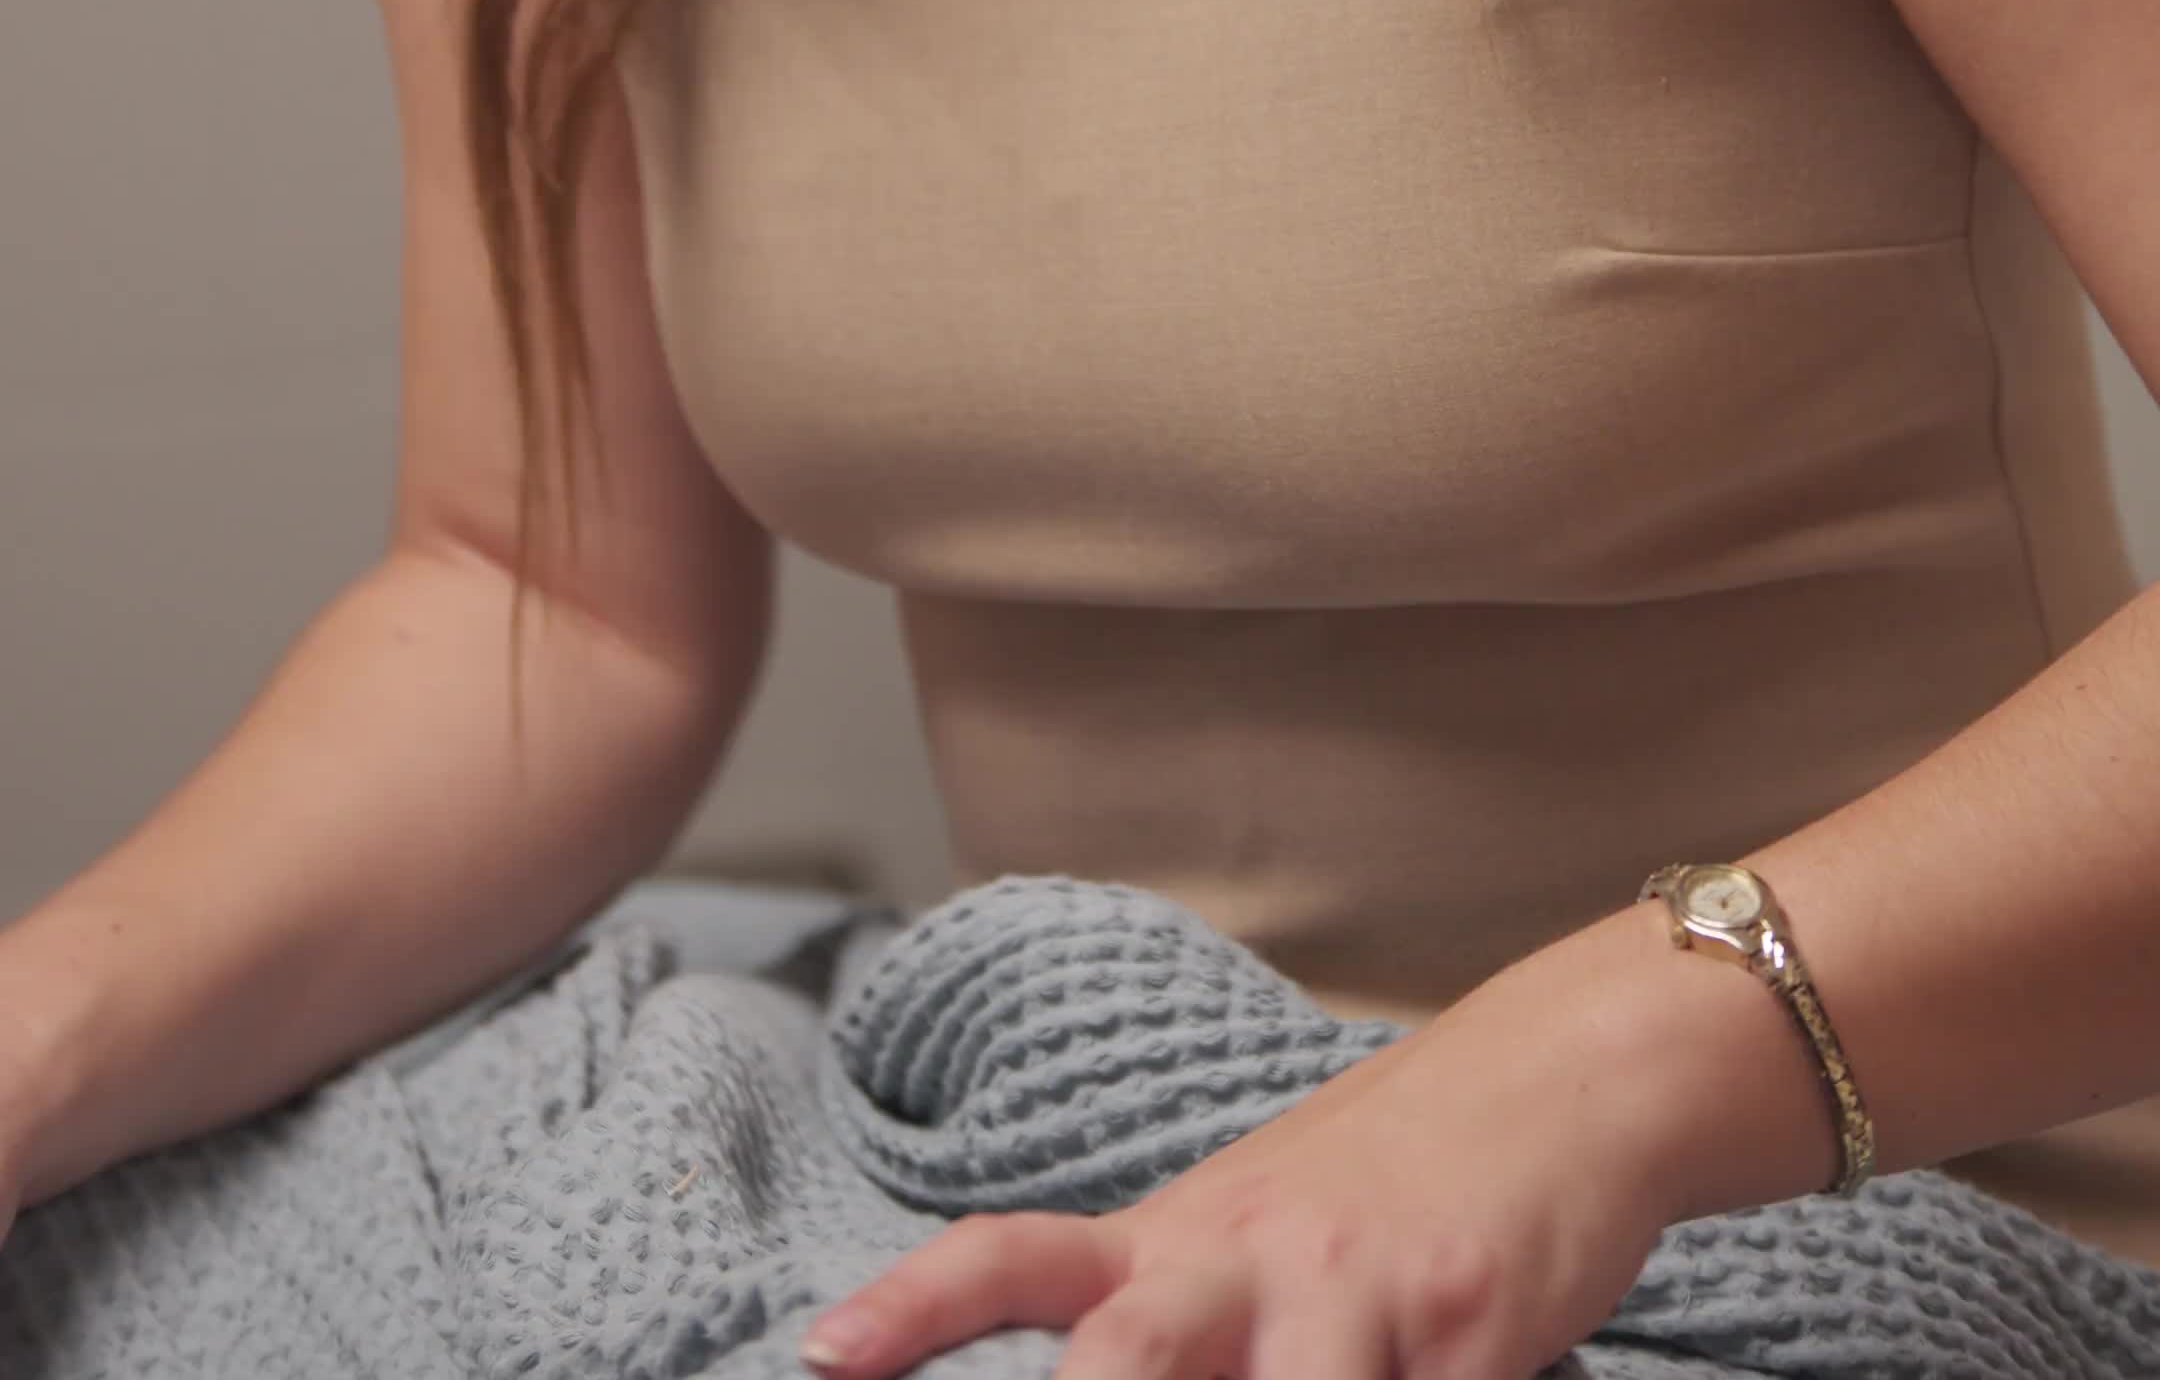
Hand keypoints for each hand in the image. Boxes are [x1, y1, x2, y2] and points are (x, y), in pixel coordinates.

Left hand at [798, 924, 1700, 1379]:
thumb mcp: (1260, 1236)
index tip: (822, 1358)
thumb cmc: (1388, 1186)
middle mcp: (1247, 1254)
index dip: (914, 1311)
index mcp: (1180, 1234)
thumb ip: (1170, 1319)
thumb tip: (1086, 1365)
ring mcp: (1356, 1290)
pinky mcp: (1466, 1325)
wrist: (1555, 1082)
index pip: (1015, 1260)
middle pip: (1130, 1355)